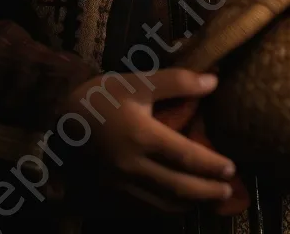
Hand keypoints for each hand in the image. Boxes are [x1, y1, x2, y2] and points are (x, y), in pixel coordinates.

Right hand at [66, 68, 235, 212]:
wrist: (58, 117)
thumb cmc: (102, 95)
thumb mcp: (139, 81)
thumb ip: (177, 82)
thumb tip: (213, 80)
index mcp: (141, 136)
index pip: (185, 156)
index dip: (211, 164)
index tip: (231, 168)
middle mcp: (131, 166)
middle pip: (177, 187)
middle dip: (206, 192)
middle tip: (227, 191)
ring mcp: (118, 184)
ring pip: (161, 204)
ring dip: (189, 204)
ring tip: (208, 200)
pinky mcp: (108, 193)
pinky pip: (143, 208)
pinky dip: (165, 209)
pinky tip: (177, 204)